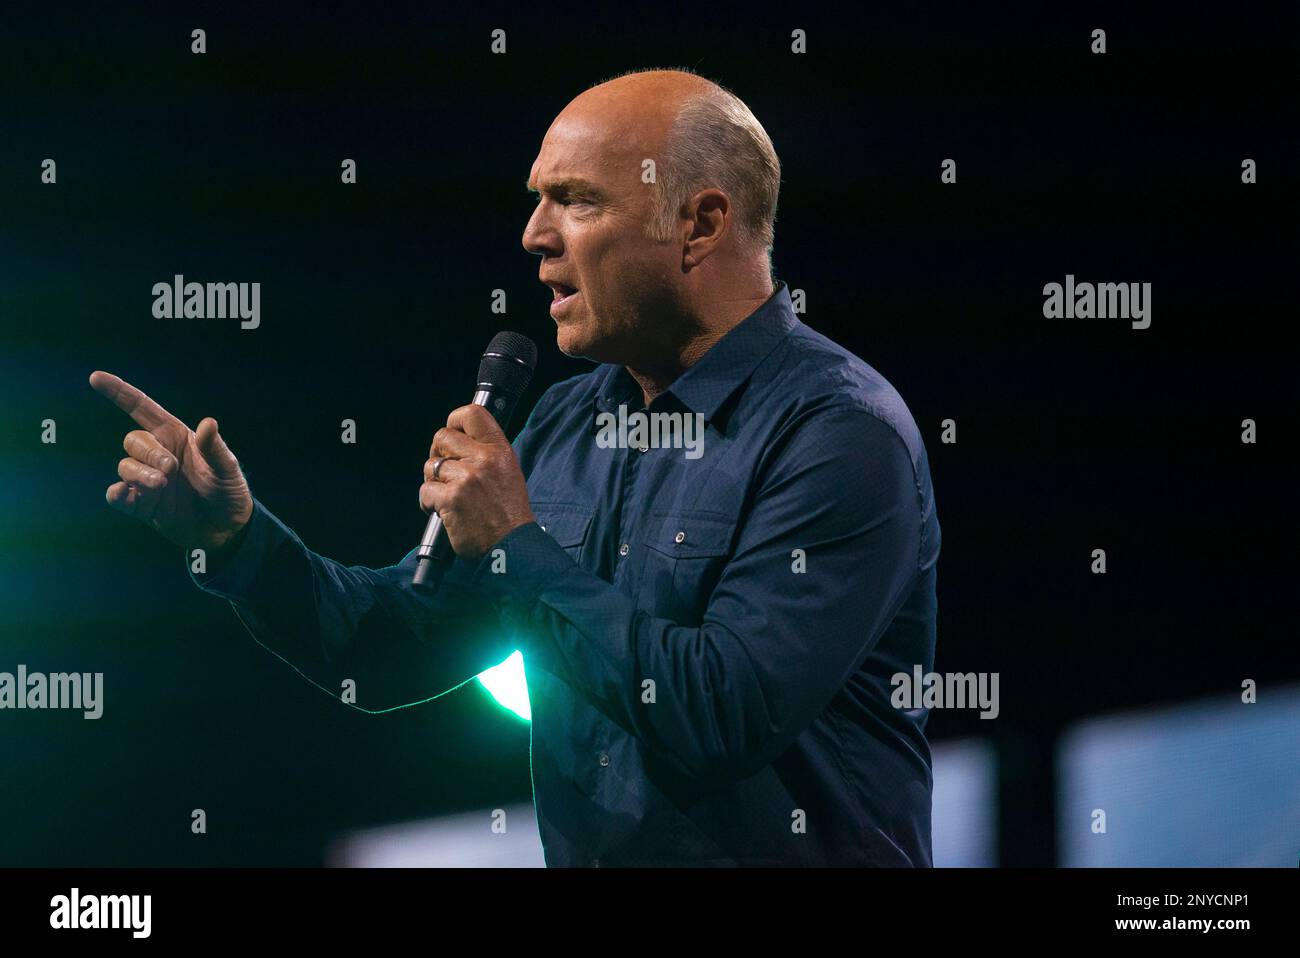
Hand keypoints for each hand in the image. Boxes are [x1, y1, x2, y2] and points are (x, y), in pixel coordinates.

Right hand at [89, 371, 252, 552]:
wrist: (227, 528)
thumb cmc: (228, 490)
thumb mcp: (227, 468)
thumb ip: (214, 447)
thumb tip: (208, 423)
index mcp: (175, 437)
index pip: (142, 409)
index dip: (119, 393)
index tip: (96, 378)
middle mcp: (158, 455)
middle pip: (133, 440)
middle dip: (148, 452)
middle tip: (170, 469)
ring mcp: (147, 480)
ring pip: (124, 466)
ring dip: (139, 474)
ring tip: (161, 485)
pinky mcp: (142, 505)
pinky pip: (117, 496)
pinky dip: (117, 494)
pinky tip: (126, 495)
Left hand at [420, 404, 533, 560]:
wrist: (511, 545)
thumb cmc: (508, 513)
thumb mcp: (508, 471)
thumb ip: (486, 452)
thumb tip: (459, 440)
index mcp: (499, 450)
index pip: (472, 414)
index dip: (454, 420)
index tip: (452, 433)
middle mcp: (483, 459)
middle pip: (442, 436)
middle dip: (438, 453)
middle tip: (444, 471)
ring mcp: (466, 478)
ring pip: (430, 465)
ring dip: (433, 481)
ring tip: (448, 495)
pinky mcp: (450, 499)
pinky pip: (425, 490)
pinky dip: (428, 502)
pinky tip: (441, 510)